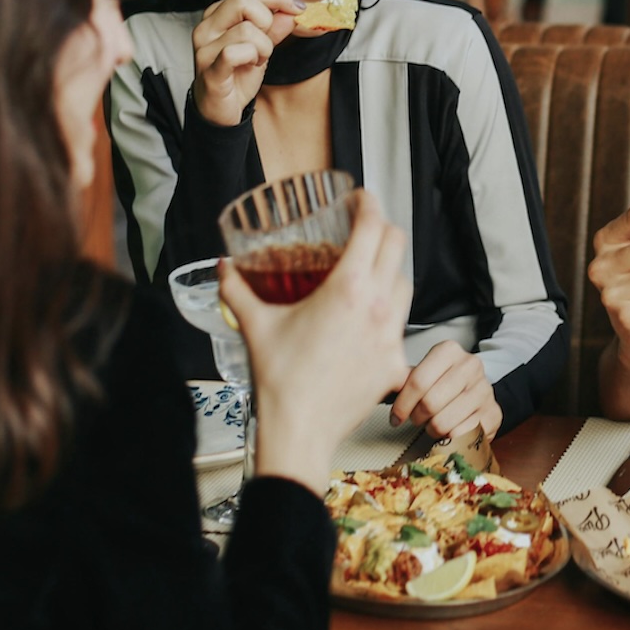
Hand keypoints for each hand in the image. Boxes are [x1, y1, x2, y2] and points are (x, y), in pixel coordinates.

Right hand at [191, 0, 306, 125]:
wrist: (219, 109)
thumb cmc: (236, 74)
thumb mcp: (262, 46)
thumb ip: (276, 27)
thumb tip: (292, 11)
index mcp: (219, 15)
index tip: (299, 7)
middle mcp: (208, 26)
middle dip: (267, 20)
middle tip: (267, 41)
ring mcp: (205, 47)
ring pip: (246, 30)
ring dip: (263, 47)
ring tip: (257, 60)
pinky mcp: (209, 69)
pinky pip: (234, 53)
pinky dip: (251, 58)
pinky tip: (250, 66)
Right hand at [219, 189, 412, 484]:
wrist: (299, 431)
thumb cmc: (280, 380)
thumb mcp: (255, 325)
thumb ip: (237, 290)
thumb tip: (225, 267)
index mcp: (348, 289)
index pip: (373, 228)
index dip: (369, 204)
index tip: (360, 198)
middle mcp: (377, 307)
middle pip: (396, 247)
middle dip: (382, 229)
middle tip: (364, 228)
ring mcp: (391, 336)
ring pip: (405, 285)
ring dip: (390, 270)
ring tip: (369, 271)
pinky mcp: (396, 363)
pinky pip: (401, 327)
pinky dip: (388, 315)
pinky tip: (370, 321)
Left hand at [391, 341, 502, 439]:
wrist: (477, 393)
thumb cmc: (444, 383)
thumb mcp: (426, 373)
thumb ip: (404, 379)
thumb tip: (381, 387)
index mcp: (449, 350)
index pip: (418, 381)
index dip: (402, 404)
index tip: (395, 417)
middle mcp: (470, 365)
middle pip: (430, 403)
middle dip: (416, 417)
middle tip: (415, 419)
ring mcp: (484, 389)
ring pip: (444, 422)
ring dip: (431, 429)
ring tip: (431, 425)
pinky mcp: (492, 413)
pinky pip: (460, 434)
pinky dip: (449, 437)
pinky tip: (448, 430)